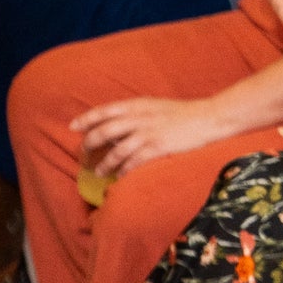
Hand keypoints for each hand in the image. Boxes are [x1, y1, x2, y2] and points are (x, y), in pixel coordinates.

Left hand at [71, 92, 230, 176]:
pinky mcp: (158, 147)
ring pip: (116, 150)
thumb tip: (117, 125)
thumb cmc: (183, 113)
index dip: (86, 119)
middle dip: (89, 144)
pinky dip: (124, 170)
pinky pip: (134, 161)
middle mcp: (139, 117)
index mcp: (137, 104)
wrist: (209, 117)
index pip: (104, 110)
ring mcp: (148, 133)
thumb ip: (136, 113)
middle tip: (82, 155)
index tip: (73, 127)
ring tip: (98, 172)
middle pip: (104, 131)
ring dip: (104, 163)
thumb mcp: (155, 106)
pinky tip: (119, 177)